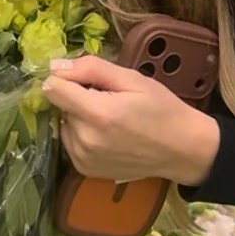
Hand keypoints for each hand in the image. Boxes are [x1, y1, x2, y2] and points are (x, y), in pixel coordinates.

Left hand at [42, 56, 221, 186]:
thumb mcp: (132, 79)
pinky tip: (107, 135)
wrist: (182, 149)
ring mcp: (83, 158)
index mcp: (97, 114)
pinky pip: (70, 142)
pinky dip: (82, 135)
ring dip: (79, 118)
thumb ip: (91, 69)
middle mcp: (84, 140)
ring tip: (110, 119)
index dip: (65, 78)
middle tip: (109, 100)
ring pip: (64, 124)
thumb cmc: (161, 109)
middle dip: (78, 98)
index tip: (85, 79)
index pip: (52, 89)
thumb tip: (55, 66)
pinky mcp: (84, 169)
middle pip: (60, 106)